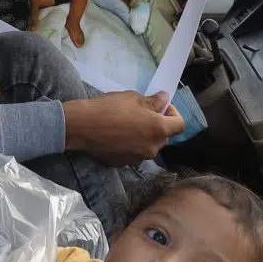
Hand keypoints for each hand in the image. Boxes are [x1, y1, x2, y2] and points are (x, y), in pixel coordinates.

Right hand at [63, 91, 184, 165]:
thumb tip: (164, 100)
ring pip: (149, 146)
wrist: (82, 126)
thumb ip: (153, 102)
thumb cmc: (109, 108)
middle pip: (164, 136)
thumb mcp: (133, 98)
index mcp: (158, 129)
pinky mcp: (124, 163)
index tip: (161, 106)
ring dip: (145, 136)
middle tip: (143, 113)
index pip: (180, 124)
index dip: (173, 113)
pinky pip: (134, 153)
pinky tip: (117, 135)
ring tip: (128, 125)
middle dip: (158, 125)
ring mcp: (138, 158)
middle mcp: (152, 148)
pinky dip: (131, 145)